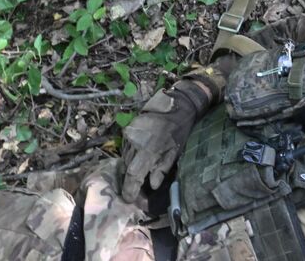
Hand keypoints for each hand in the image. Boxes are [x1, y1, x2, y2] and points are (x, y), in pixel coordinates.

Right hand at [120, 77, 213, 204]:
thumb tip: (152, 186)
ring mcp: (129, 135)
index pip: (133, 175)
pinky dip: (130, 156)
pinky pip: (125, 149)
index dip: (130, 189)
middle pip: (127, 169)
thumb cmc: (179, 130)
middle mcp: (134, 143)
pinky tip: (139, 158)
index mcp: (148, 150)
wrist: (176, 105)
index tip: (129, 199)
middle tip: (136, 191)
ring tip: (139, 175)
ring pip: (125, 159)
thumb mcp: (175, 152)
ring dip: (130, 168)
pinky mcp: (127, 129)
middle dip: (130, 182)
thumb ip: (162, 169)